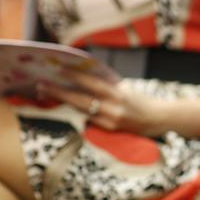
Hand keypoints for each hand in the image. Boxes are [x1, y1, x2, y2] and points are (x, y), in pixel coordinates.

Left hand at [36, 69, 165, 135]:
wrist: (159, 119)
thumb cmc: (139, 99)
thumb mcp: (125, 87)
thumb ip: (106, 83)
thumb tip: (82, 74)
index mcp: (118, 93)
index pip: (91, 83)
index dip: (74, 76)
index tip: (58, 69)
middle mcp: (113, 108)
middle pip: (80, 99)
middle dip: (58, 92)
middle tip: (40, 85)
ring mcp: (110, 121)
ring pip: (80, 110)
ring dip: (62, 102)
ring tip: (44, 94)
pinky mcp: (109, 131)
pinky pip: (87, 121)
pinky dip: (74, 113)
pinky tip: (61, 107)